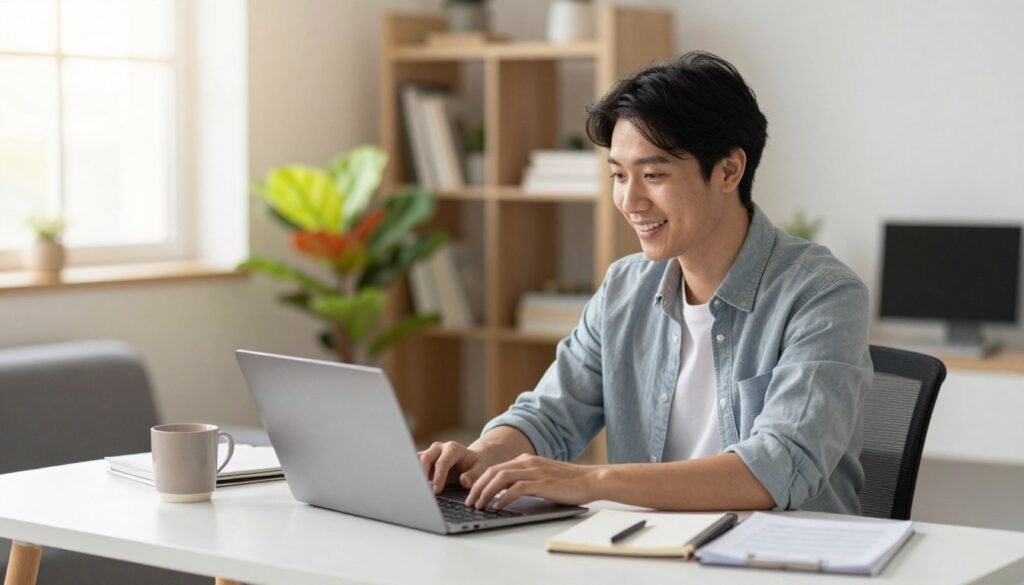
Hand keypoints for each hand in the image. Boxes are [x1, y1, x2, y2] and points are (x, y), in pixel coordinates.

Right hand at [418, 441, 489, 494]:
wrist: (471, 460)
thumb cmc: (475, 465)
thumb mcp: (481, 469)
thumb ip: (473, 475)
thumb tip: (463, 480)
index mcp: (453, 449)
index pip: (442, 463)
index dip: (439, 477)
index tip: (437, 491)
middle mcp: (439, 448)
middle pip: (425, 458)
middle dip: (422, 474)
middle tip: (422, 490)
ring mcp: (430, 453)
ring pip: (417, 460)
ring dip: (414, 473)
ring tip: (414, 488)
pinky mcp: (424, 460)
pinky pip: (415, 465)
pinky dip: (413, 475)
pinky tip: (413, 487)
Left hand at [465, 454, 601, 509]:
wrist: (592, 480)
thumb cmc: (570, 483)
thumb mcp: (543, 477)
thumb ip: (526, 481)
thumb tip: (506, 493)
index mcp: (527, 460)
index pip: (496, 468)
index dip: (480, 481)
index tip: (472, 494)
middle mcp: (528, 462)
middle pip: (493, 472)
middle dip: (478, 487)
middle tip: (469, 502)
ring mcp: (535, 471)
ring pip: (501, 478)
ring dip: (486, 493)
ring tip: (479, 506)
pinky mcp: (542, 483)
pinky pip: (516, 489)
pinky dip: (503, 497)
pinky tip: (497, 507)